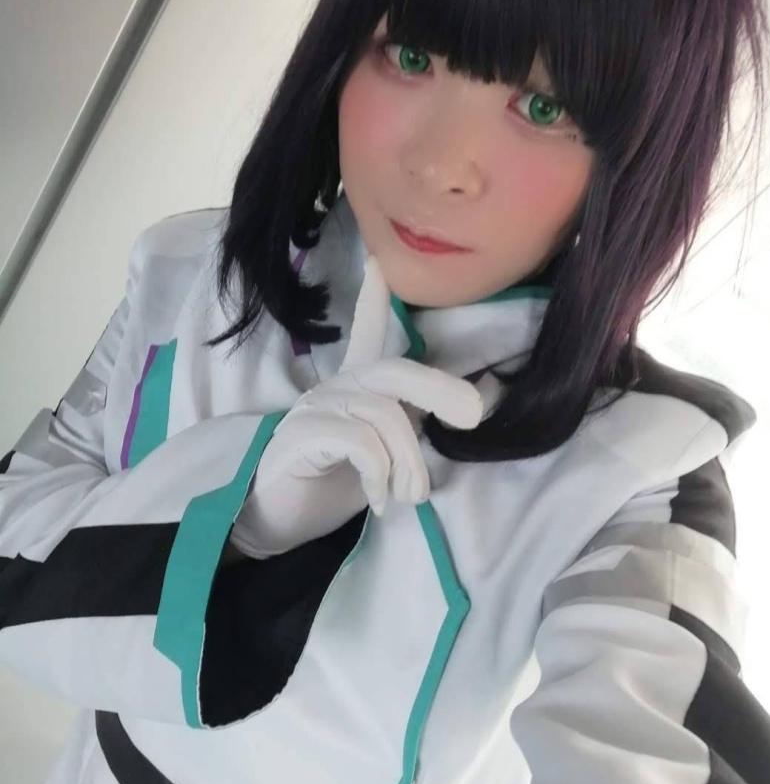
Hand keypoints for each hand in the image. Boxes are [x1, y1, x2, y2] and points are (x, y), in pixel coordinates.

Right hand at [230, 255, 483, 558]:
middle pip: (394, 371)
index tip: (379, 262)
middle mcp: (335, 388)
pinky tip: (379, 498)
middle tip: (472, 417)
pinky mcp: (302, 435)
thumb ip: (417, 424)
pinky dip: (380, 474)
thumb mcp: (386, 454)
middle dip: (440, 390)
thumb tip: (481, 399)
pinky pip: (360, 442)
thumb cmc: (330, 486)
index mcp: (353, 389)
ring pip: (386, 416)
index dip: (373, 299)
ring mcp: (316, 409)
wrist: (274, 521)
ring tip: (407, 494)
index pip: (366, 334)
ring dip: (409, 462)